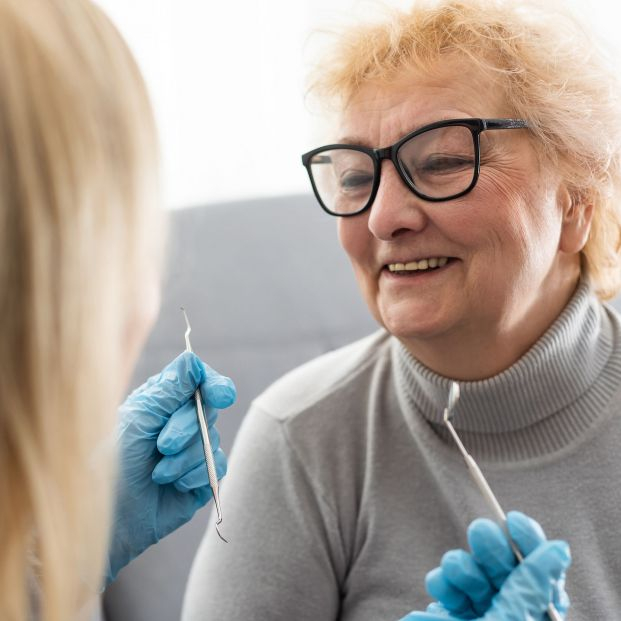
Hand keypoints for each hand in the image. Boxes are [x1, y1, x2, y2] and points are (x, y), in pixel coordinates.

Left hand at [105, 352, 235, 583]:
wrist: (109, 516)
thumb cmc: (112, 463)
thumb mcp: (138, 419)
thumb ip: (170, 389)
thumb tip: (192, 359)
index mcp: (165, 402)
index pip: (201, 383)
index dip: (215, 386)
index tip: (219, 395)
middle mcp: (182, 422)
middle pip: (208, 410)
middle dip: (186, 428)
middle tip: (161, 445)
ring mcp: (193, 451)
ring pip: (212, 440)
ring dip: (185, 458)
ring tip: (158, 472)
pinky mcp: (201, 478)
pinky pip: (217, 467)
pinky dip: (195, 475)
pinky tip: (174, 485)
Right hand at [399, 511, 570, 620]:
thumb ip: (530, 587)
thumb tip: (557, 550)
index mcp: (530, 620)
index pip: (541, 576)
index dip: (531, 543)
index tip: (513, 520)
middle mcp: (508, 616)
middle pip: (506, 571)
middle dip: (492, 550)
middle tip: (480, 534)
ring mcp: (478, 617)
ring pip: (475, 575)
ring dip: (461, 567)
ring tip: (452, 576)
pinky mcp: (450, 616)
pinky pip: (449, 588)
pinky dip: (442, 583)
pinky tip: (439, 588)